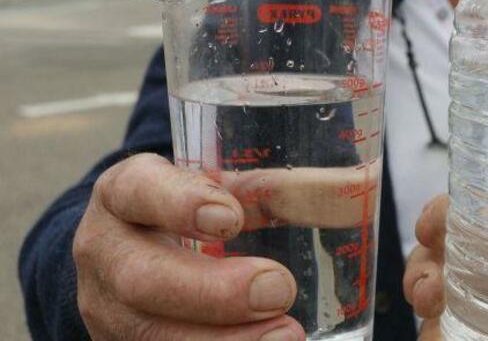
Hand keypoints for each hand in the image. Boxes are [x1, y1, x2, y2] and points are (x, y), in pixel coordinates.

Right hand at [72, 153, 304, 340]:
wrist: (142, 251)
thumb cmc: (199, 210)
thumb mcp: (228, 188)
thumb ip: (288, 187)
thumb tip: (363, 182)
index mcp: (126, 193)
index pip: (137, 190)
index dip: (179, 204)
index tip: (232, 218)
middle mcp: (105, 253)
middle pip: (141, 278)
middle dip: (213, 292)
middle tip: (278, 289)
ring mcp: (107, 311)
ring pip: (148, 338)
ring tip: (287, 336)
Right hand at [402, 194, 487, 339]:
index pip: (453, 216)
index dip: (435, 216)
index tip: (432, 223)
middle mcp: (471, 265)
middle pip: (429, 260)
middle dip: (420, 267)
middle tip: (431, 283)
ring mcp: (465, 305)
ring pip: (427, 298)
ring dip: (423, 301)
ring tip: (434, 307)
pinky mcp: (462, 334)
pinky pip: (439, 334)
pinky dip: (436, 335)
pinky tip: (441, 335)